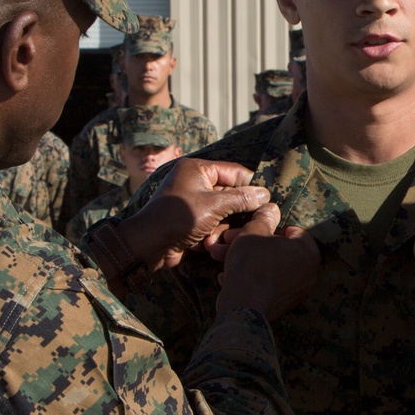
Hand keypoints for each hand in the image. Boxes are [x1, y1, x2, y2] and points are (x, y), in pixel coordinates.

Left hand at [118, 159, 270, 270]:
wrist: (148, 245)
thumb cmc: (177, 219)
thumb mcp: (214, 206)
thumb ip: (241, 199)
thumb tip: (264, 194)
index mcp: (197, 169)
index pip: (234, 171)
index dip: (251, 185)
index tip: (267, 199)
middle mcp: (194, 181)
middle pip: (229, 193)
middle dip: (235, 212)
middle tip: (248, 223)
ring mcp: (192, 201)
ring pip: (222, 211)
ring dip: (223, 226)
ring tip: (217, 236)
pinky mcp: (190, 219)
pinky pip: (211, 222)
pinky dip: (212, 233)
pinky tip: (206, 243)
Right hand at [215, 210, 320, 318]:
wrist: (242, 306)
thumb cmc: (251, 263)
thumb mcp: (254, 231)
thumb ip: (264, 217)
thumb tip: (272, 207)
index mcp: (308, 252)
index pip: (291, 230)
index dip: (267, 226)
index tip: (248, 227)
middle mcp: (307, 273)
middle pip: (275, 248)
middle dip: (248, 242)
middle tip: (227, 239)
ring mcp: (295, 291)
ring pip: (266, 265)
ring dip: (243, 258)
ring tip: (217, 255)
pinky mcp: (280, 304)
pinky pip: (263, 283)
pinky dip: (247, 277)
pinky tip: (226, 275)